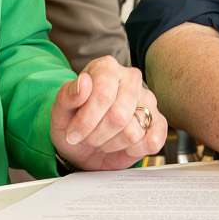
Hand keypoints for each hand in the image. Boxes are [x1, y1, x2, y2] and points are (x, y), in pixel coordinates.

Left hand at [51, 55, 167, 169]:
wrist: (83, 144)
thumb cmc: (73, 122)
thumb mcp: (59, 111)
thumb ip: (68, 95)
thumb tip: (83, 83)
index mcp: (106, 68)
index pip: (103, 94)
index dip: (86, 121)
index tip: (72, 134)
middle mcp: (131, 79)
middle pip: (119, 116)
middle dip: (97, 135)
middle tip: (87, 137)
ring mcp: (148, 100)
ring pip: (133, 132)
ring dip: (111, 144)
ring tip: (103, 139)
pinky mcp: (159, 123)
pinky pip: (153, 141)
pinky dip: (133, 151)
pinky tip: (122, 145)